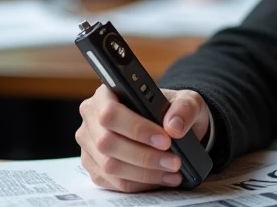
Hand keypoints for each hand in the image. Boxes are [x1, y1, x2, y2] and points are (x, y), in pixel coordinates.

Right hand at [76, 85, 210, 192]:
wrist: (168, 126)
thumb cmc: (171, 109)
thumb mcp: (185, 100)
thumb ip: (184, 108)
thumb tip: (174, 126)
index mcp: (107, 93)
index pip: (111, 112)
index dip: (136, 129)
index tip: (165, 140)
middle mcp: (92, 117)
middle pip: (107, 143)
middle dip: (144, 156)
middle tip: (174, 161)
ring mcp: (90, 144)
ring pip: (109, 166)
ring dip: (144, 173)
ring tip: (171, 171)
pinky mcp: (95, 167)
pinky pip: (113, 182)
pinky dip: (140, 183)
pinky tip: (161, 178)